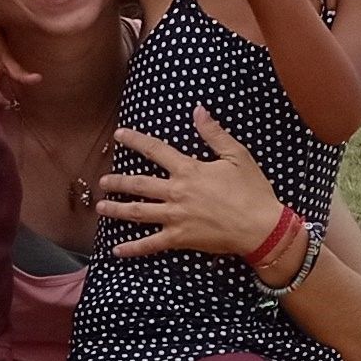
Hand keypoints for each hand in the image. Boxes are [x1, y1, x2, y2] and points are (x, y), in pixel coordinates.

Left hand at [92, 110, 289, 260]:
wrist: (260, 227)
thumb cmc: (252, 191)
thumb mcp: (236, 156)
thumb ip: (214, 133)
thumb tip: (198, 110)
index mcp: (188, 170)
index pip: (155, 150)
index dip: (135, 141)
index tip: (119, 135)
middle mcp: (176, 192)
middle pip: (139, 184)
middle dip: (118, 181)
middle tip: (102, 181)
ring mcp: (175, 217)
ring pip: (138, 212)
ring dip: (117, 209)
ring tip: (101, 206)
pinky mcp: (179, 239)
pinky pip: (151, 244)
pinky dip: (133, 248)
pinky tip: (117, 250)